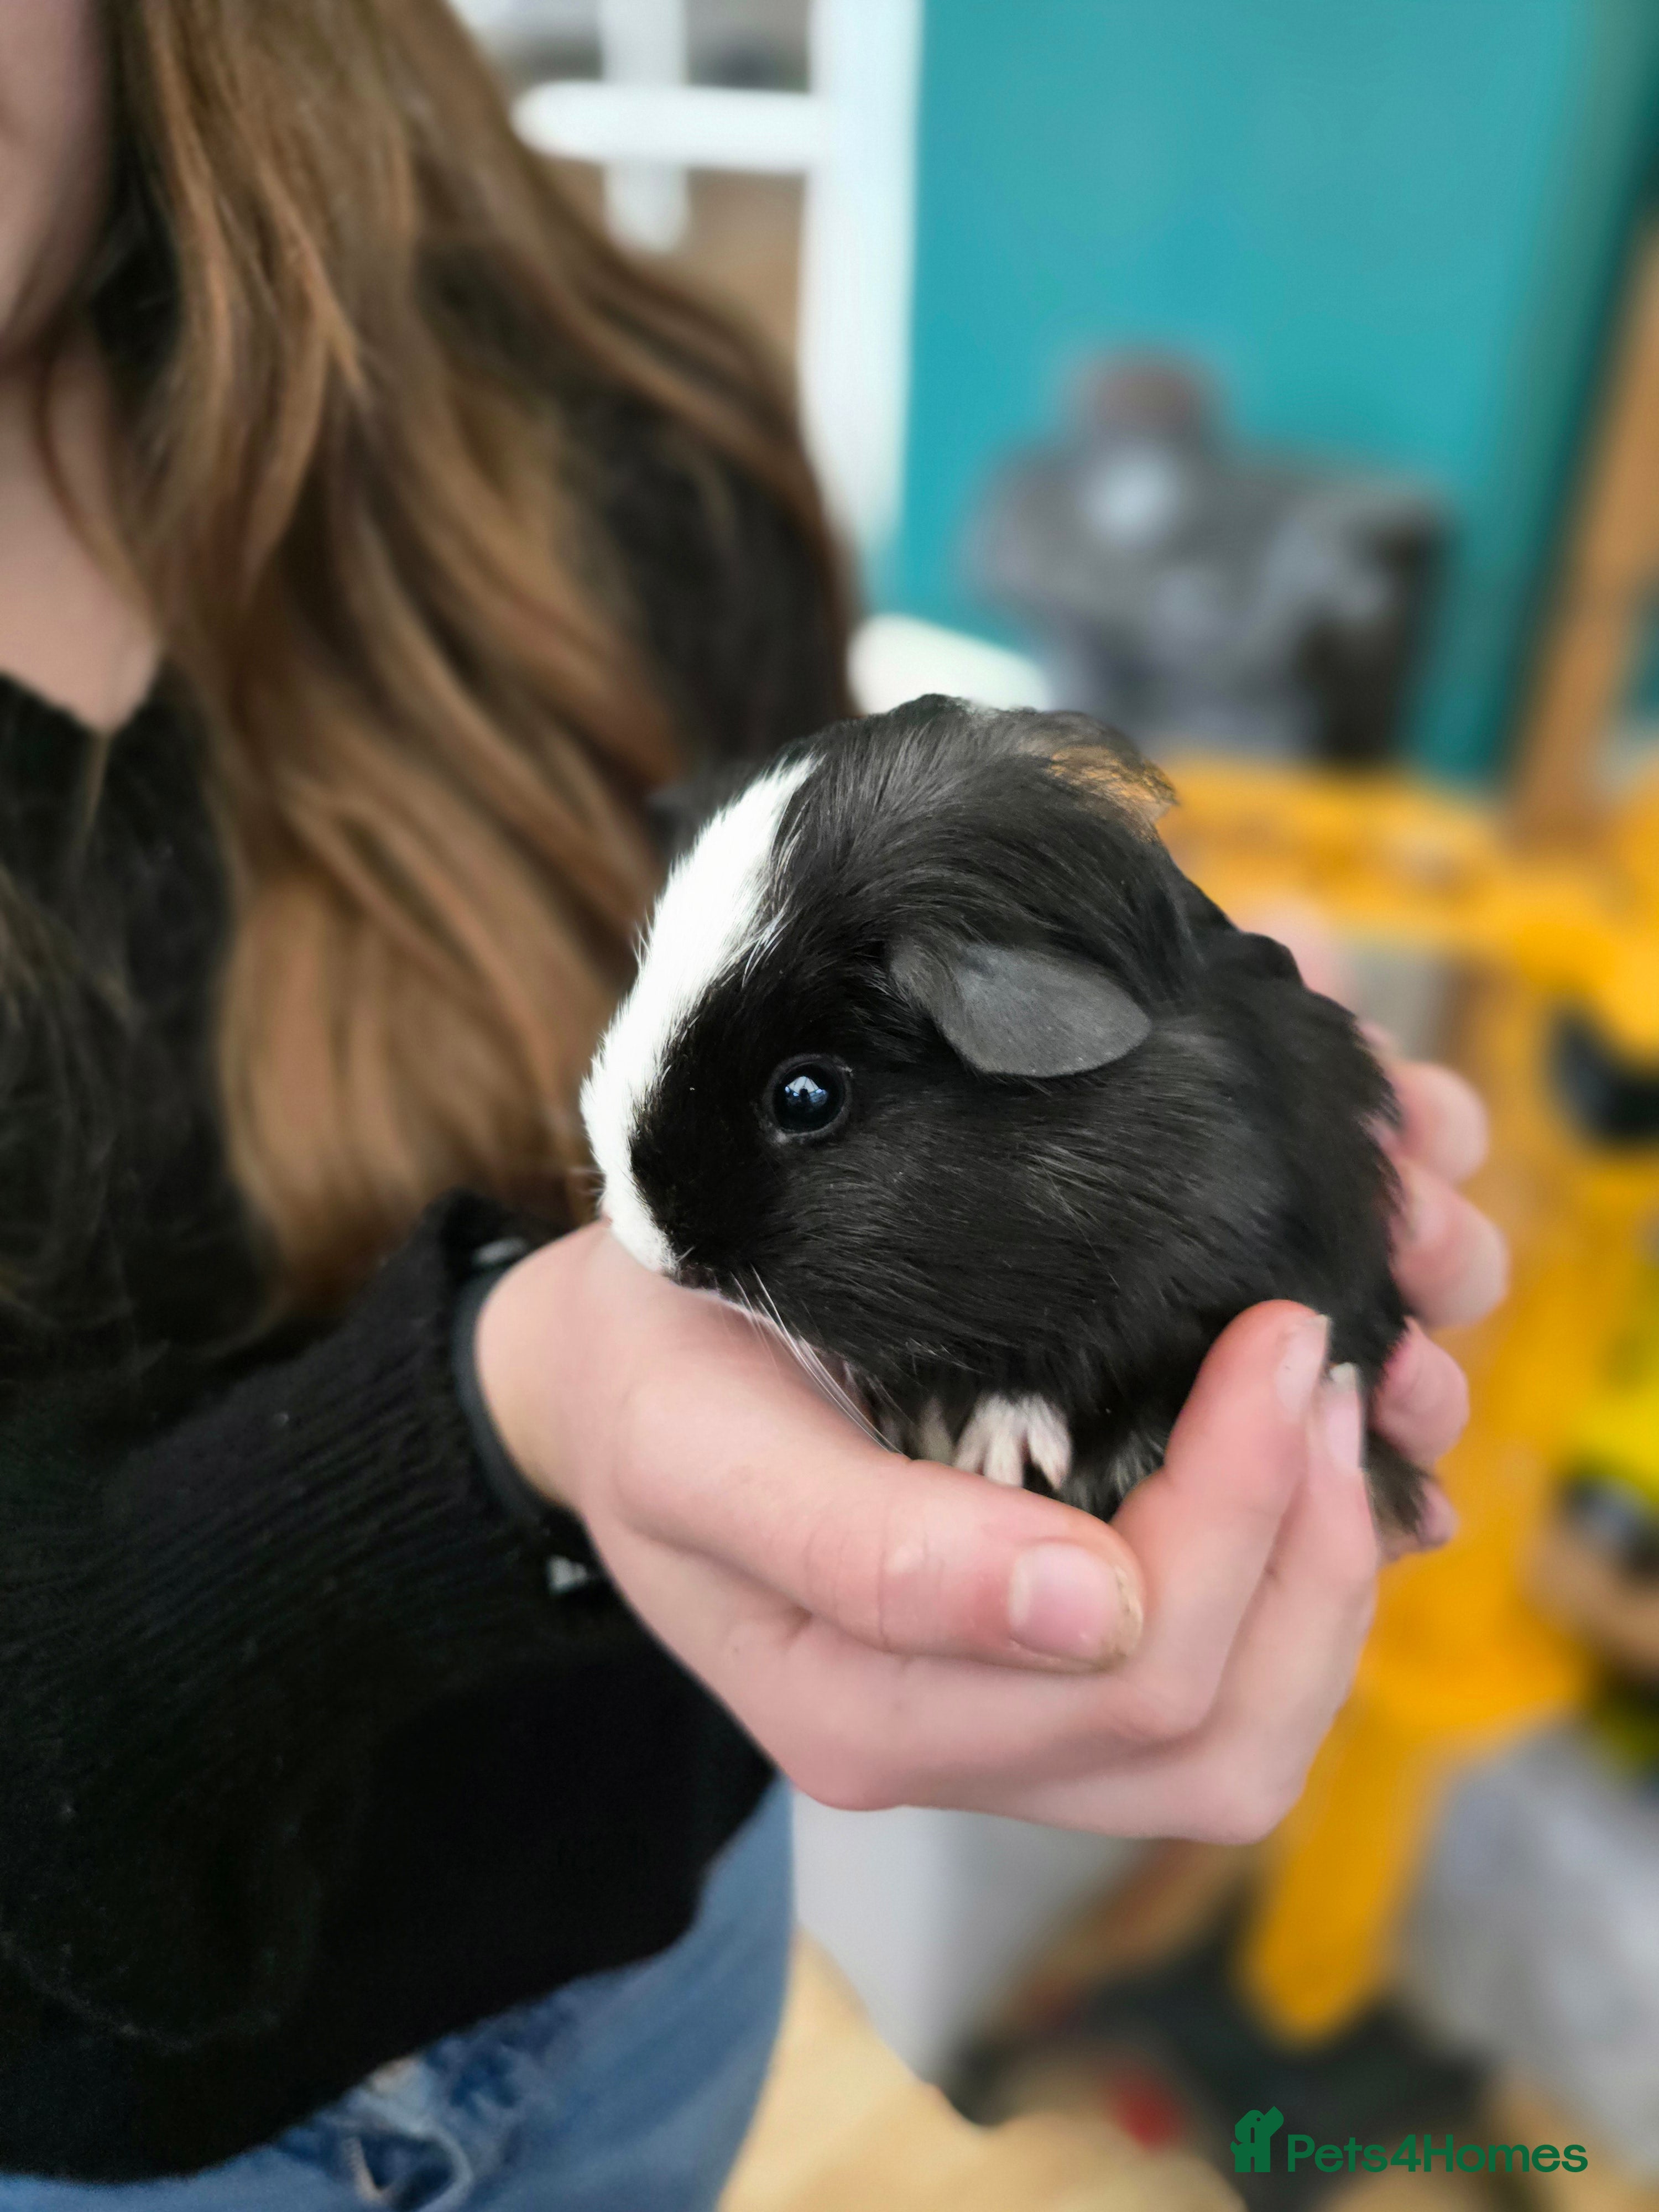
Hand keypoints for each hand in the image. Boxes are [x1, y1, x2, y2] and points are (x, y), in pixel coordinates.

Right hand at [475, 1073, 1494, 1834]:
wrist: (607, 1383)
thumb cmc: (647, 1379)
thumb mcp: (704, 1440)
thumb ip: (865, 1548)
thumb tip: (1094, 1613)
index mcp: (857, 1711)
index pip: (1127, 1672)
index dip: (1240, 1506)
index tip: (1278, 1329)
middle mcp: (944, 1753)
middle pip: (1212, 1734)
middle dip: (1306, 1545)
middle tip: (1325, 1364)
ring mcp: (998, 1731)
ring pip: (1237, 1746)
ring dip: (1322, 1585)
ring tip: (1331, 1416)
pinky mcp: (1035, 1682)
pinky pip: (1219, 1702)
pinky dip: (1296, 1597)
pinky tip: (1302, 1472)